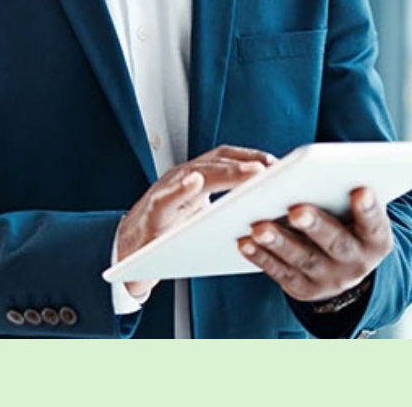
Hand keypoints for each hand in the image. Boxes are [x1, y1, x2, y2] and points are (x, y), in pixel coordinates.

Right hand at [118, 145, 275, 298]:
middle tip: (272, 168)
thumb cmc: (170, 236)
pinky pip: (165, 199)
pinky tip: (194, 183)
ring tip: (251, 173)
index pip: (226, 158)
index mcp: (196, 180)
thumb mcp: (203, 219)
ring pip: (195, 174)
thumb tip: (272, 215)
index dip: (252, 156)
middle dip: (245, 162)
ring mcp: (165, 193)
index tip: (281, 163)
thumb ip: (228, 210)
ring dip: (225, 172)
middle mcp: (180, 179)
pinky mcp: (152, 214)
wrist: (131, 254)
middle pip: (216, 162)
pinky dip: (179, 189)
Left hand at [237, 186, 390, 303]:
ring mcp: (331, 279)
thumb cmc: (344, 223)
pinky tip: (244, 242)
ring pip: (304, 260)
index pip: (375, 224)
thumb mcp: (353, 211)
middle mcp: (357, 263)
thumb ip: (343, 193)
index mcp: (375, 240)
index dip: (369, 209)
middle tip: (296, 210)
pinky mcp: (304, 288)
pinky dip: (261, 257)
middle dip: (316, 226)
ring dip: (280, 243)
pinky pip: (281, 273)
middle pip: (337, 244)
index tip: (361, 190)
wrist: (342, 267)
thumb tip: (315, 168)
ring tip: (259, 228)